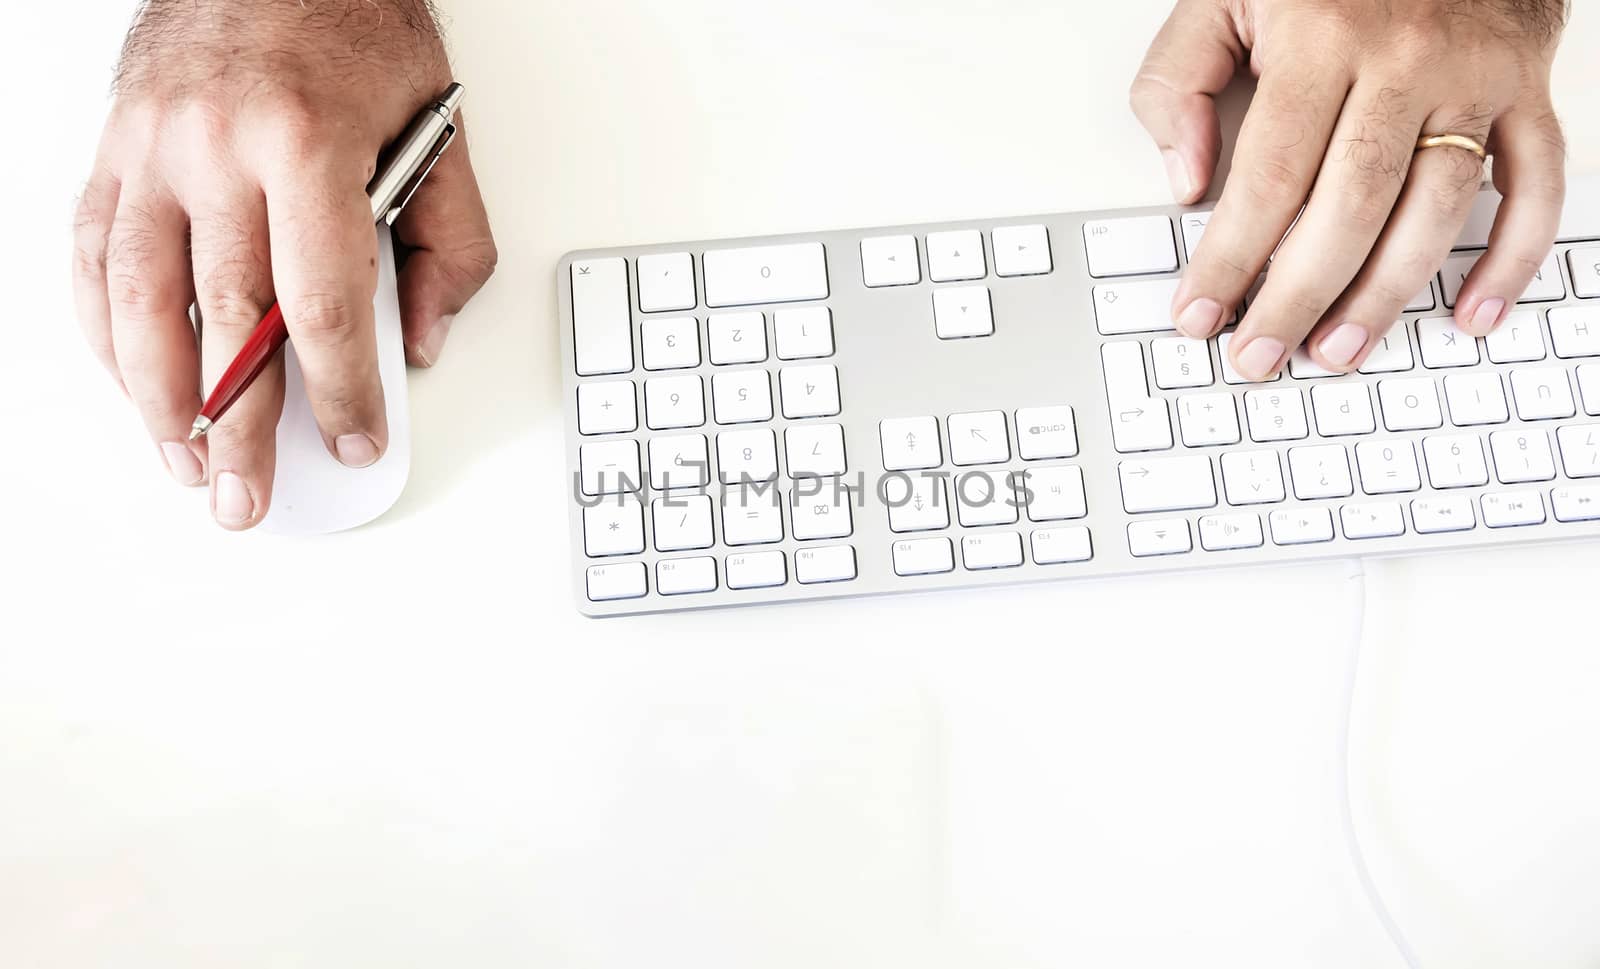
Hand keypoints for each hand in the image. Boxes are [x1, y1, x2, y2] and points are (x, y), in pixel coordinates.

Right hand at [73, 0, 496, 528]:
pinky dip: (106, 328)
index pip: (323, 308)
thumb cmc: (355, 28)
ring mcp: (152, 148)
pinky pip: (93, 252)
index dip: (340, 391)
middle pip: (227, 321)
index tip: (354, 440)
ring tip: (184, 460)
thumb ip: (450, 245)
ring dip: (159, 396)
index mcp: (306, 148)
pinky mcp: (115, 145)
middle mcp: (217, 150)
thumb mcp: (439, 129)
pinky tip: (132, 380)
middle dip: (239, 426)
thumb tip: (421, 340)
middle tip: (248, 496)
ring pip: (140, 299)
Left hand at [1131, 0, 1567, 379]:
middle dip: (1298, 297)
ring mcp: (1473, 77)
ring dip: (1385, 295)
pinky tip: (1472, 314)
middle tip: (1260, 357)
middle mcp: (1406, 59)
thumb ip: (1178, 79)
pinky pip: (1535, 186)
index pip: (1269, 175)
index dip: (1230, 257)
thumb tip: (1186, 181)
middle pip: (1350, 206)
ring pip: (1434, 209)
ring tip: (1337, 350)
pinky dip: (1512, 258)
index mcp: (1322, 37)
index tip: (1199, 314)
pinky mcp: (1524, 91)